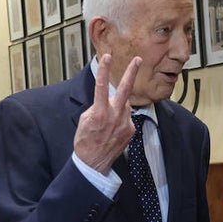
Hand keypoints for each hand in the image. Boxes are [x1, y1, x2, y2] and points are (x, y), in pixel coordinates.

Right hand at [74, 54, 141, 174]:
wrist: (94, 163)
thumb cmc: (85, 142)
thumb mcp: (84, 121)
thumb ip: (96, 107)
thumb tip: (105, 102)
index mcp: (100, 113)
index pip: (102, 86)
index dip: (104, 70)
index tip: (107, 57)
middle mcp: (115, 117)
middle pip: (125, 90)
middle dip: (131, 72)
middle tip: (138, 60)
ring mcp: (125, 124)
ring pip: (124, 105)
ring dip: (118, 105)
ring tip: (108, 118)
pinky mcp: (131, 130)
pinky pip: (127, 117)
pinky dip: (120, 118)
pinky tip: (113, 129)